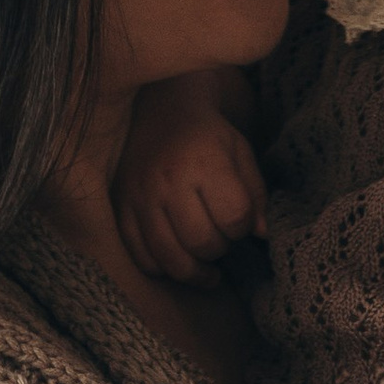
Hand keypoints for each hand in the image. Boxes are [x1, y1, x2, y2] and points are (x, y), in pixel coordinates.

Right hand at [113, 101, 266, 285]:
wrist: (161, 112)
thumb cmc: (208, 137)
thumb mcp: (241, 153)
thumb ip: (256, 194)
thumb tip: (262, 235)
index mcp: (204, 162)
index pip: (234, 217)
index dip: (243, 228)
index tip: (240, 221)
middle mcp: (167, 180)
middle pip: (202, 243)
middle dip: (220, 249)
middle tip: (222, 238)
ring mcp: (139, 197)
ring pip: (170, 258)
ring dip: (194, 271)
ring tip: (207, 268)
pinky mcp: (121, 209)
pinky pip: (141, 258)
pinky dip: (163, 268)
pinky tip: (178, 258)